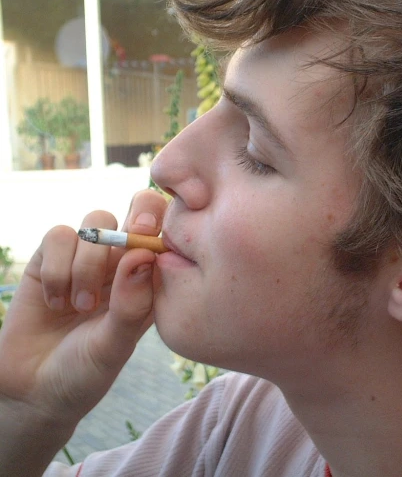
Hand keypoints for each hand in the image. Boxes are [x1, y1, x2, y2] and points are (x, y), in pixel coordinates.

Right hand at [0, 189, 166, 471]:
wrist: (33, 391)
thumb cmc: (86, 372)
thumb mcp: (115, 346)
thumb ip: (132, 304)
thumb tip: (144, 255)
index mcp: (152, 277)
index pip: (171, 229)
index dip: (170, 219)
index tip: (155, 234)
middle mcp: (125, 260)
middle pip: (141, 206)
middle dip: (140, 215)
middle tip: (136, 236)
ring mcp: (89, 256)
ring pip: (98, 220)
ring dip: (89, 262)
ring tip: (83, 306)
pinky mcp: (51, 258)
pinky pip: (59, 235)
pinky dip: (57, 268)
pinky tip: (57, 303)